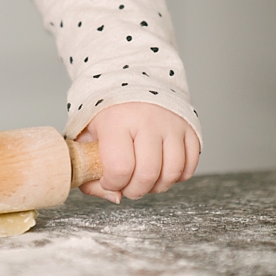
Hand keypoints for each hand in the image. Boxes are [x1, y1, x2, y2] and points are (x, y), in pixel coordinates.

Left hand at [75, 102, 199, 201]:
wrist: (132, 78)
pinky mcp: (189, 127)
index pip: (120, 167)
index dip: (113, 183)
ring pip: (172, 173)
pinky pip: (190, 165)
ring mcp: (172, 124)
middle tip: (127, 185)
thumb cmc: (107, 111)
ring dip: (157, 186)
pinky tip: (161, 170)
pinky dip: (177, 176)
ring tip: (144, 179)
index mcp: (117, 120)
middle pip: (148, 174)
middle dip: (134, 190)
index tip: (108, 180)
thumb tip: (115, 198)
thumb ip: (89, 170)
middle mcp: (148, 120)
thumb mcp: (85, 135)